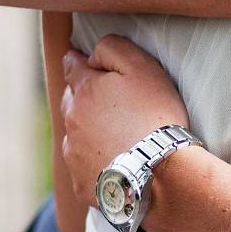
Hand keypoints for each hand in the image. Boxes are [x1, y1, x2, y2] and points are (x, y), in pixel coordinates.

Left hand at [58, 35, 188, 214]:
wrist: (159, 172)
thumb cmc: (155, 116)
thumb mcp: (142, 67)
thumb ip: (112, 49)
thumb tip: (91, 54)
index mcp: (84, 90)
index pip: (72, 66)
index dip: (80, 61)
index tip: (84, 61)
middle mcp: (72, 121)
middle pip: (71, 101)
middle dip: (83, 96)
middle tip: (108, 100)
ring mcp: (74, 154)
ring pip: (75, 134)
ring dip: (88, 130)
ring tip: (115, 135)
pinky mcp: (81, 183)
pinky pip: (84, 167)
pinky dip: (95, 161)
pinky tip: (116, 161)